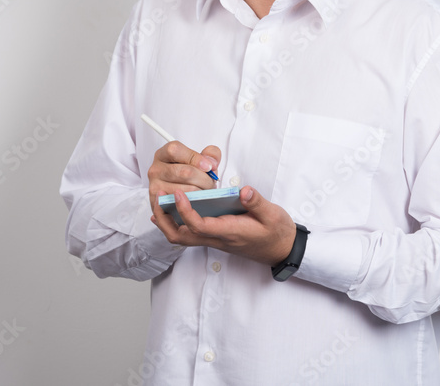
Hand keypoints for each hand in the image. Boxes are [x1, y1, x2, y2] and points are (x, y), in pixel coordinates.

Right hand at [147, 141, 219, 210]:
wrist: (180, 192)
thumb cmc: (190, 172)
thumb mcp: (201, 159)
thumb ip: (210, 154)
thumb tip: (211, 163)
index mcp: (164, 153)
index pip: (175, 150)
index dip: (195, 158)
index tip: (209, 167)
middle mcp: (156, 169)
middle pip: (184, 172)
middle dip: (204, 179)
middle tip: (211, 183)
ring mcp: (155, 186)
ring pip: (184, 190)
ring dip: (201, 192)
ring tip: (206, 191)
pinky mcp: (158, 202)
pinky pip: (179, 204)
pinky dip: (192, 203)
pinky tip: (197, 199)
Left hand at [151, 185, 296, 265]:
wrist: (281, 250)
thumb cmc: (276, 232)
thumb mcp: (273, 215)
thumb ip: (257, 203)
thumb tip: (244, 190)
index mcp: (230, 232)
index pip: (199, 225)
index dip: (185, 210)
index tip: (179, 193)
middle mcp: (218, 238)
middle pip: (181, 237)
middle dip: (164, 220)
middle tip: (158, 198)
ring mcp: (215, 240)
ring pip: (182, 238)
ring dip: (167, 223)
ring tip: (160, 203)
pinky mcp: (216, 238)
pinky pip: (189, 234)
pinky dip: (176, 223)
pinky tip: (172, 211)